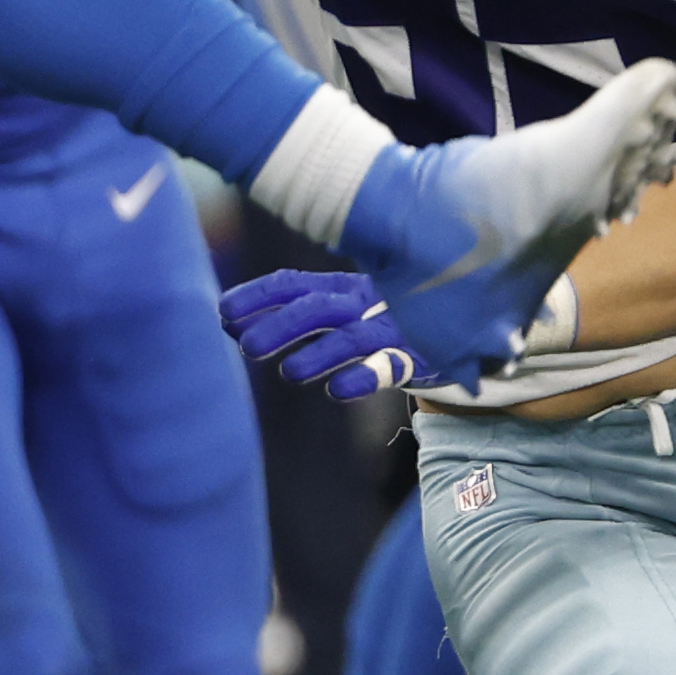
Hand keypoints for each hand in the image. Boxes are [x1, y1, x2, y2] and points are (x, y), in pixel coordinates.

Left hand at [219, 268, 439, 397]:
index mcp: (337, 286)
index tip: (223, 311)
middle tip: (247, 348)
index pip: (290, 283)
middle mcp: (360, 302)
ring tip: (288, 372)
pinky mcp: (413, 358)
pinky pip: (387, 366)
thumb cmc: (373, 320)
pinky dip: (363, 377)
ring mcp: (388, 329)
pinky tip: (338, 391)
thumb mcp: (332, 310)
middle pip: (315, 308)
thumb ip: (284, 315)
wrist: (452, 330)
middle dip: (279, 326)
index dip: (257, 296)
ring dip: (317, 354)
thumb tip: (225, 321)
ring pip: (349, 338)